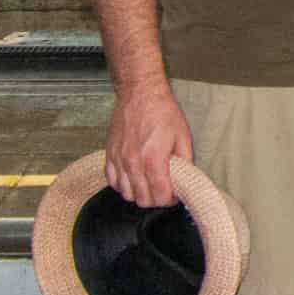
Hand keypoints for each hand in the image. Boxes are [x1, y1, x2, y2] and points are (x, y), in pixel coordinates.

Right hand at [104, 83, 193, 207]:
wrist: (140, 94)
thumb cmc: (163, 112)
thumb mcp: (183, 136)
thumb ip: (184, 162)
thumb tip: (184, 180)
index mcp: (154, 159)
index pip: (160, 196)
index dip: (170, 200)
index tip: (175, 195)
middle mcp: (133, 163)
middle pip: (142, 200)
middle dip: (155, 199)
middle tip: (163, 190)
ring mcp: (119, 160)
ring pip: (126, 194)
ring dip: (139, 194)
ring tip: (149, 184)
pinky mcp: (109, 155)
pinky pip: (112, 181)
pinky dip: (122, 185)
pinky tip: (133, 178)